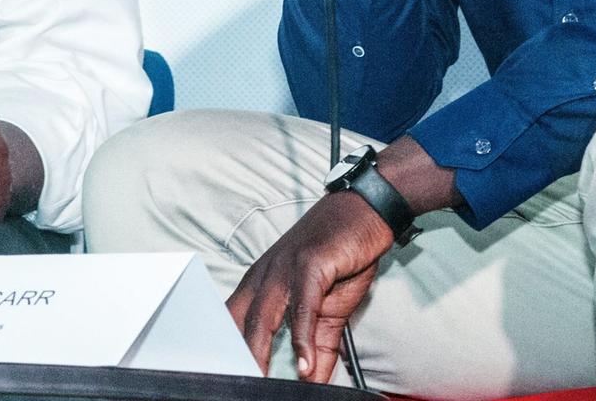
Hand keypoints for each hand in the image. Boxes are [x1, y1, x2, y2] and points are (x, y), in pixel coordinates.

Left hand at [226, 190, 393, 382]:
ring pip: (261, 318)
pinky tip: (304, 364)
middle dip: (234, 360)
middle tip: (237, 388)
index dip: (225, 351)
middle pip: (239, 324)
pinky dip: (302, 338)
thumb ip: (318, 346)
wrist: (369, 212)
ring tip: (260, 384)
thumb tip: (312, 381)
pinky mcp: (309, 264)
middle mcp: (265, 275)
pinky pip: (302, 307)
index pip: (232, 322)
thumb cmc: (344, 256)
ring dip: (258, 355)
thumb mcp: (329, 308)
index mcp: (261, 283)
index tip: (227, 378)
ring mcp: (284, 267)